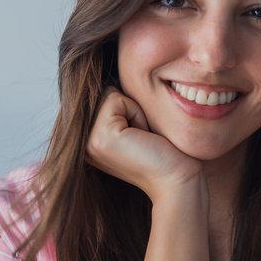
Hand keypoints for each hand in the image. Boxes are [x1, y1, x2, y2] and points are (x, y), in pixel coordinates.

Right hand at [85, 86, 203, 204]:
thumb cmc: (165, 153)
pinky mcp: (100, 138)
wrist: (177, 180)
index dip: (128, 109)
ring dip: (134, 111)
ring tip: (143, 138)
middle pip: (103, 94)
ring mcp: (87, 142)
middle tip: (143, 138)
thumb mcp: (134, 126)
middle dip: (130, 108)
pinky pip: (116, 99)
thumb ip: (117, 109)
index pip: (102, 99)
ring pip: (109, 95)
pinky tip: (143, 138)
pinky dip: (136, 113)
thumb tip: (109, 79)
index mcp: (88, 142)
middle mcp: (82, 143)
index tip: (141, 137)